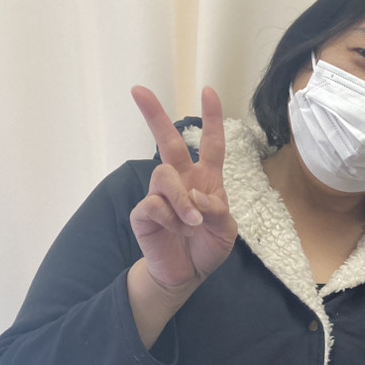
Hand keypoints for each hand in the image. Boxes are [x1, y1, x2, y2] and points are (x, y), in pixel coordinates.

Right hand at [128, 86, 237, 292]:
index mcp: (206, 180)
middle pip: (167, 142)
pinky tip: (175, 231)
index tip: (208, 91)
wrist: (187, 274)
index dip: (212, 119)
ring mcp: (160, 195)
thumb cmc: (207, 247)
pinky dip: (170, 218)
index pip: (210, 144)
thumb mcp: (226, 231)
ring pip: (163, 176)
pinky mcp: (144, 213)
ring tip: (191, 224)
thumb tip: (197, 198)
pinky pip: (154, 204)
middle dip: (154, 115)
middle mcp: (181, 181)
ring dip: (181, 200)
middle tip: (138, 90)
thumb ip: (218, 211)